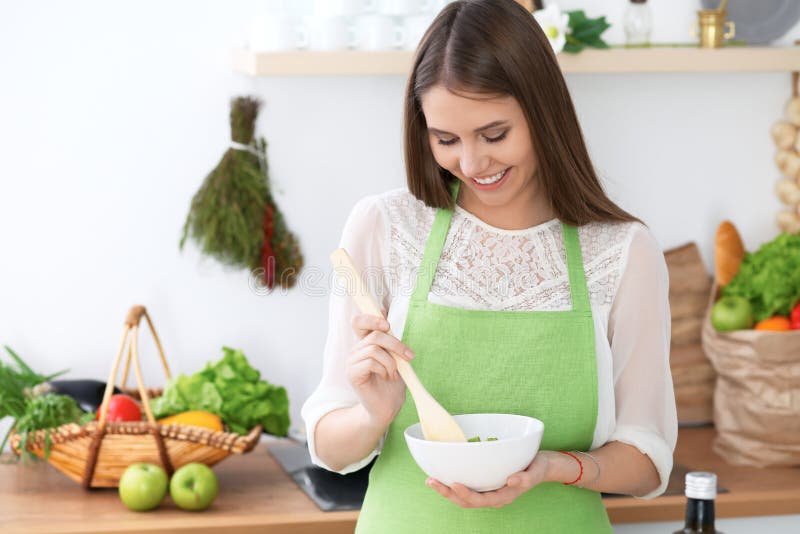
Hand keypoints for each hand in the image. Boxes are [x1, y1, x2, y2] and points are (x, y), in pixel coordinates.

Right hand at [346, 311, 414, 429]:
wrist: (387, 408)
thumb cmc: (392, 383)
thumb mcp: (395, 356)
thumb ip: (389, 336)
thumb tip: (384, 308)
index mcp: (365, 344)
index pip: (359, 322)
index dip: (371, 318)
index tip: (387, 324)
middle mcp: (356, 350)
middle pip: (374, 335)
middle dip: (396, 344)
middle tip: (408, 357)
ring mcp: (352, 362)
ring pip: (374, 348)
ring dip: (391, 362)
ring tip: (394, 373)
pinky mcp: (352, 374)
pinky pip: (370, 362)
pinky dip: (384, 369)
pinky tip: (387, 377)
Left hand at [426, 451, 555, 508]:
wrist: (541, 466)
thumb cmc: (537, 467)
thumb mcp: (535, 471)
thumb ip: (525, 478)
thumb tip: (510, 480)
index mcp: (502, 496)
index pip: (480, 500)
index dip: (465, 494)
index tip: (453, 483)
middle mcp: (493, 496)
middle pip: (466, 501)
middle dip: (447, 493)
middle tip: (431, 481)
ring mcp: (488, 490)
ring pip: (463, 496)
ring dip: (446, 490)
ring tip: (431, 480)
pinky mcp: (485, 482)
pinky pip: (467, 486)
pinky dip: (453, 483)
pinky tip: (443, 473)